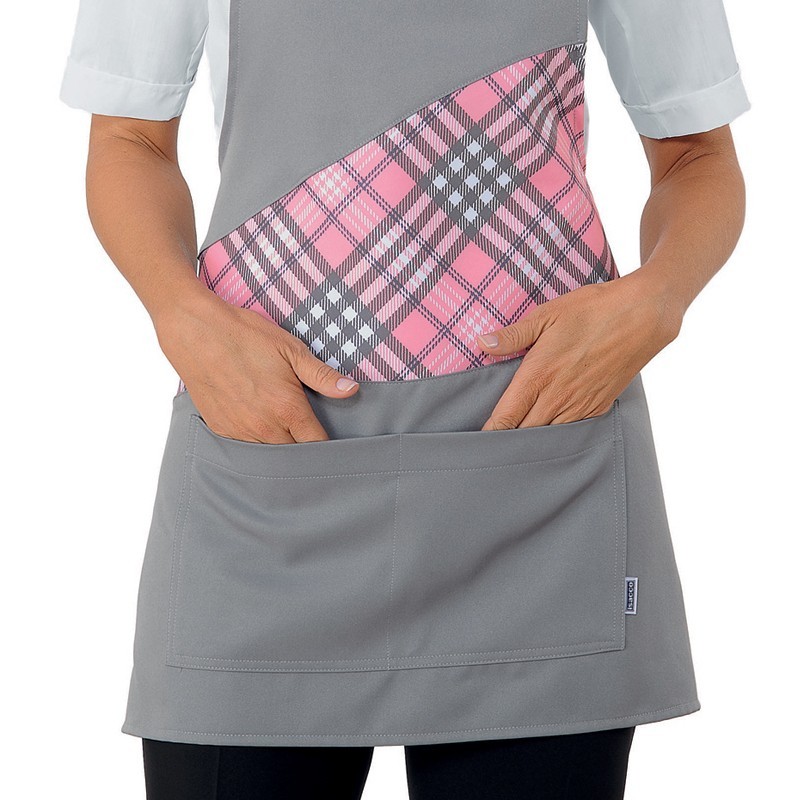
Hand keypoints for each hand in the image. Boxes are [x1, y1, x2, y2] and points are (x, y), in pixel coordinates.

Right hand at [154, 290, 358, 443]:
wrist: (195, 331)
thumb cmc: (244, 336)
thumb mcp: (290, 350)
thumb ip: (322, 375)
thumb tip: (351, 390)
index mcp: (287, 409)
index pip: (317, 445)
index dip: (328, 448)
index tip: (333, 442)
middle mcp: (264, 427)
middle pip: (294, 455)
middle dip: (304, 449)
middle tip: (308, 434)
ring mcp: (240, 431)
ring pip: (269, 455)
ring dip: (279, 448)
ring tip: (285, 432)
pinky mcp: (220, 429)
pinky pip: (245, 448)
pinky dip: (256, 443)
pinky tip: (259, 427)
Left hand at [475, 271, 682, 428]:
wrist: (642, 316)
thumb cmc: (592, 310)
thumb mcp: (547, 315)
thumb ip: (512, 335)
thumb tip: (482, 344)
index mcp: (538, 376)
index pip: (505, 418)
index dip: (489, 434)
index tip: (475, 443)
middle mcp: (557, 397)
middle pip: (523, 435)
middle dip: (506, 443)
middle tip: (490, 448)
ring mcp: (579, 406)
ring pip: (548, 437)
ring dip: (532, 442)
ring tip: (515, 446)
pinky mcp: (597, 408)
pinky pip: (571, 432)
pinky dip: (556, 436)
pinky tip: (547, 433)